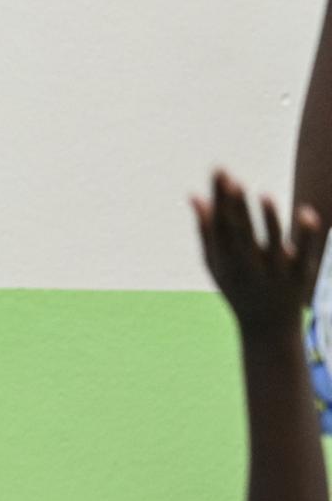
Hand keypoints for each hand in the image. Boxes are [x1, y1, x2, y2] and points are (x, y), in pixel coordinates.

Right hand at [194, 170, 324, 333]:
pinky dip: (306, 234)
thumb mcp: (216, 263)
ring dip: (268, 219)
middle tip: (232, 178)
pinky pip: (304, 253)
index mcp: (225, 262)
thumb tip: (195, 195)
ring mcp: (275, 272)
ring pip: (272, 242)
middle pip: (241, 232)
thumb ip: (206, 229)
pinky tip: (306, 211)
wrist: (267, 329)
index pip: (220, 225)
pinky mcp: (300, 276)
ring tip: (264, 195)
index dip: (220, 199)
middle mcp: (248, 267)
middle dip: (236, 205)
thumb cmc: (238, 288)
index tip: (220, 172)